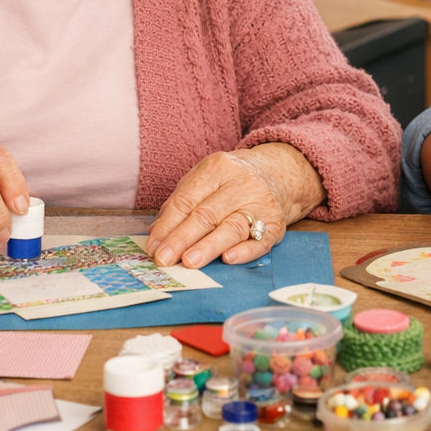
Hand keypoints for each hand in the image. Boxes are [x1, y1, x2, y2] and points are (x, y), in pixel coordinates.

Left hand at [148, 144, 320, 268]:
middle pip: (207, 214)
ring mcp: (261, 203)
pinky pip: (260, 240)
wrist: (277, 175)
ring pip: (232, 227)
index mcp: (218, 168)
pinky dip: (244, 252)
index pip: (187, 199)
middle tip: (164, 259)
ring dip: (208, 246)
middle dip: (182, 238)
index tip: (153, 247)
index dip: (168, 225)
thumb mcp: (205, 180)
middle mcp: (242, 183)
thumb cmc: (230, 182)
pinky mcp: (275, 224)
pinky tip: (228, 259)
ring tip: (189, 262)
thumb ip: (180, 204)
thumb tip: (156, 235)